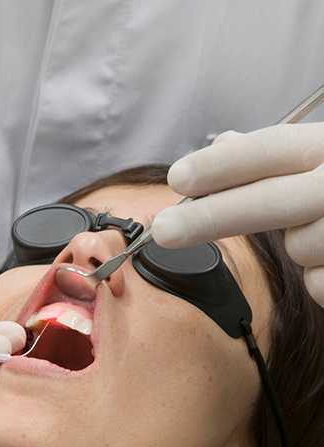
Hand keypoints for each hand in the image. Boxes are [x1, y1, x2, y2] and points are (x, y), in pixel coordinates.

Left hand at [152, 123, 323, 305]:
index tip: (177, 178)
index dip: (224, 164)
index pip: (276, 147)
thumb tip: (221, 139)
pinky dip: (319, 275)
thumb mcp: (321, 159)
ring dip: (297, 244)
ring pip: (299, 246)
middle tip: (163, 230)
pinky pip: (320, 282)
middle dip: (211, 217)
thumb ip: (275, 154)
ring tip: (323, 230)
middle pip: (272, 200)